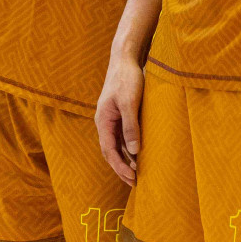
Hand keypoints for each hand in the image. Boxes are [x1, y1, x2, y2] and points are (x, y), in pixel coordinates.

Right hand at [95, 54, 143, 185]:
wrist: (124, 59)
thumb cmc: (127, 78)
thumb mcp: (130, 102)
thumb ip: (131, 126)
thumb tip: (134, 151)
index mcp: (103, 120)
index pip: (109, 150)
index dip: (119, 166)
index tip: (131, 178)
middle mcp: (105, 122)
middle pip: (110, 151)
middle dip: (121, 168)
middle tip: (134, 183)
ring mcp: (111, 118)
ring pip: (116, 145)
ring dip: (125, 160)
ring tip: (136, 174)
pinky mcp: (119, 114)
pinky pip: (121, 136)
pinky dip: (128, 148)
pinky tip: (137, 155)